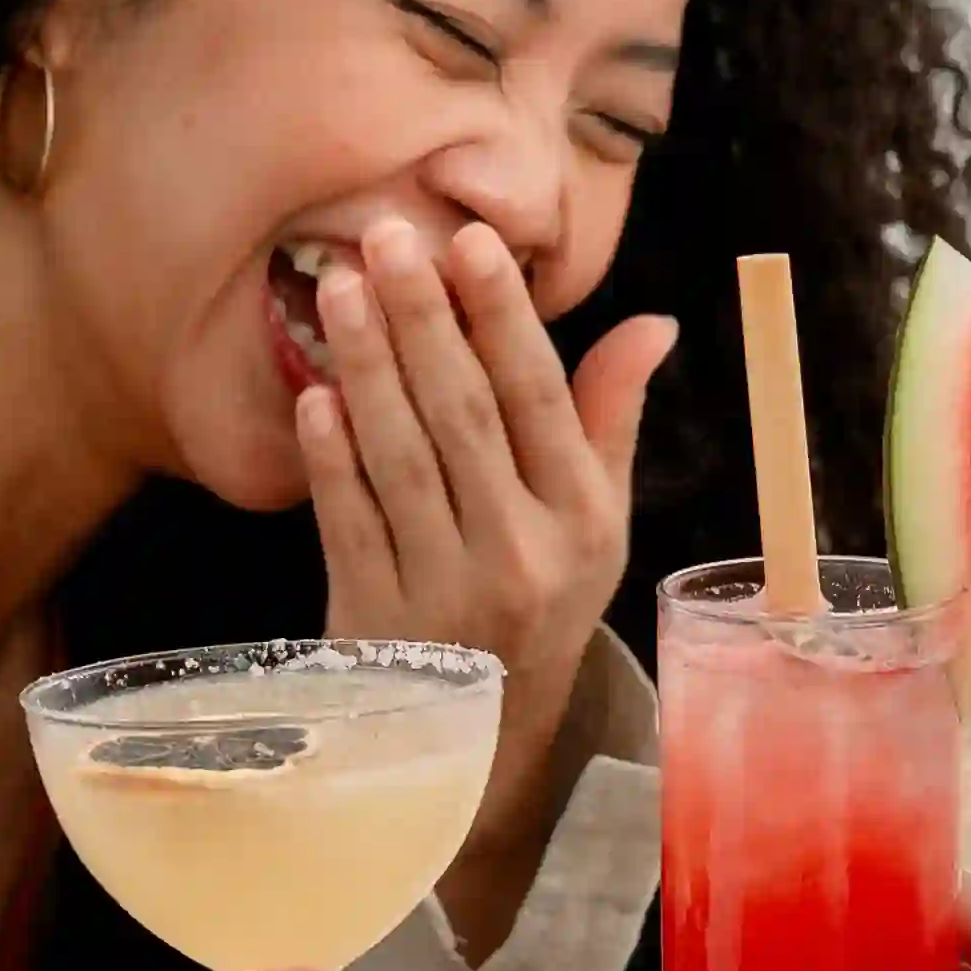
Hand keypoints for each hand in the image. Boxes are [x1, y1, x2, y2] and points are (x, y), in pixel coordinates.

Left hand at [298, 214, 670, 823]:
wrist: (480, 734)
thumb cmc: (543, 598)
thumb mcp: (598, 523)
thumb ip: (610, 417)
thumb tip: (654, 321)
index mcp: (582, 521)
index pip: (540, 399)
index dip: (503, 317)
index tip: (470, 240)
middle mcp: (520, 554)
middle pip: (464, 416)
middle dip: (423, 319)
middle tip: (386, 236)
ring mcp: (444, 590)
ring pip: (402, 459)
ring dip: (368, 366)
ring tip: (340, 288)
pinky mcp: (376, 620)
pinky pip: (350, 521)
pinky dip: (331, 457)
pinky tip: (315, 394)